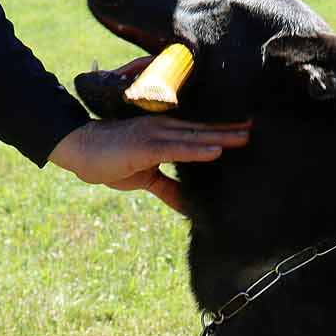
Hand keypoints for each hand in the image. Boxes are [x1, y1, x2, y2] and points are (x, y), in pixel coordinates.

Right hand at [48, 116, 249, 212]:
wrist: (78, 149)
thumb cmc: (108, 160)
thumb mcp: (143, 177)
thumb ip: (167, 188)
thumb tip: (187, 206)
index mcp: (163, 134)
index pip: (199, 133)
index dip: (223, 133)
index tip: (246, 133)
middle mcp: (163, 129)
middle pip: (203, 130)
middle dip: (231, 132)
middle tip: (257, 130)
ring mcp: (155, 136)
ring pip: (195, 136)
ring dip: (221, 138)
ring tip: (246, 138)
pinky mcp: (145, 147)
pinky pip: (177, 148)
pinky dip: (198, 149)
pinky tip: (216, 150)